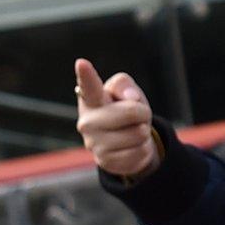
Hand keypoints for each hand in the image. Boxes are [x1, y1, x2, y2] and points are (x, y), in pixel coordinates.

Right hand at [75, 59, 160, 177]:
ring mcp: (93, 143)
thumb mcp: (126, 92)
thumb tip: (130, 99)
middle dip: (142, 113)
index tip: (82, 63)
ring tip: (130, 131)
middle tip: (135, 116)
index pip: (89, 86)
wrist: (127, 141)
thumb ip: (125, 86)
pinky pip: (140, 152)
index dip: (86, 75)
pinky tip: (130, 147)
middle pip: (131, 112)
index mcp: (91, 100)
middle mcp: (87, 121)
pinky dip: (143, 149)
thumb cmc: (123, 109)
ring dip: (142, 132)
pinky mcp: (105, 161)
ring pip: (139, 133)